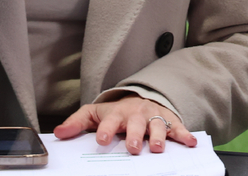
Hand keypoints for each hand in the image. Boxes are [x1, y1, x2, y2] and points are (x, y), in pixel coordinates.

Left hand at [54, 95, 196, 154]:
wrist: (141, 98)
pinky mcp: (169, 120)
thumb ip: (76, 123)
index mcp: (117, 114)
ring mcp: (153, 117)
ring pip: (157, 126)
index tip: (103, 140)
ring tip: (157, 148)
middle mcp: (136, 115)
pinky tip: (189, 142)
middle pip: (136, 124)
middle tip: (133, 147)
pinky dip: (184, 134)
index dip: (106, 130)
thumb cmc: (117, 112)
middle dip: (135, 135)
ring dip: (158, 136)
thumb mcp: (95, 113)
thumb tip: (57, 133)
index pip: (110, 121)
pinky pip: (177, 127)